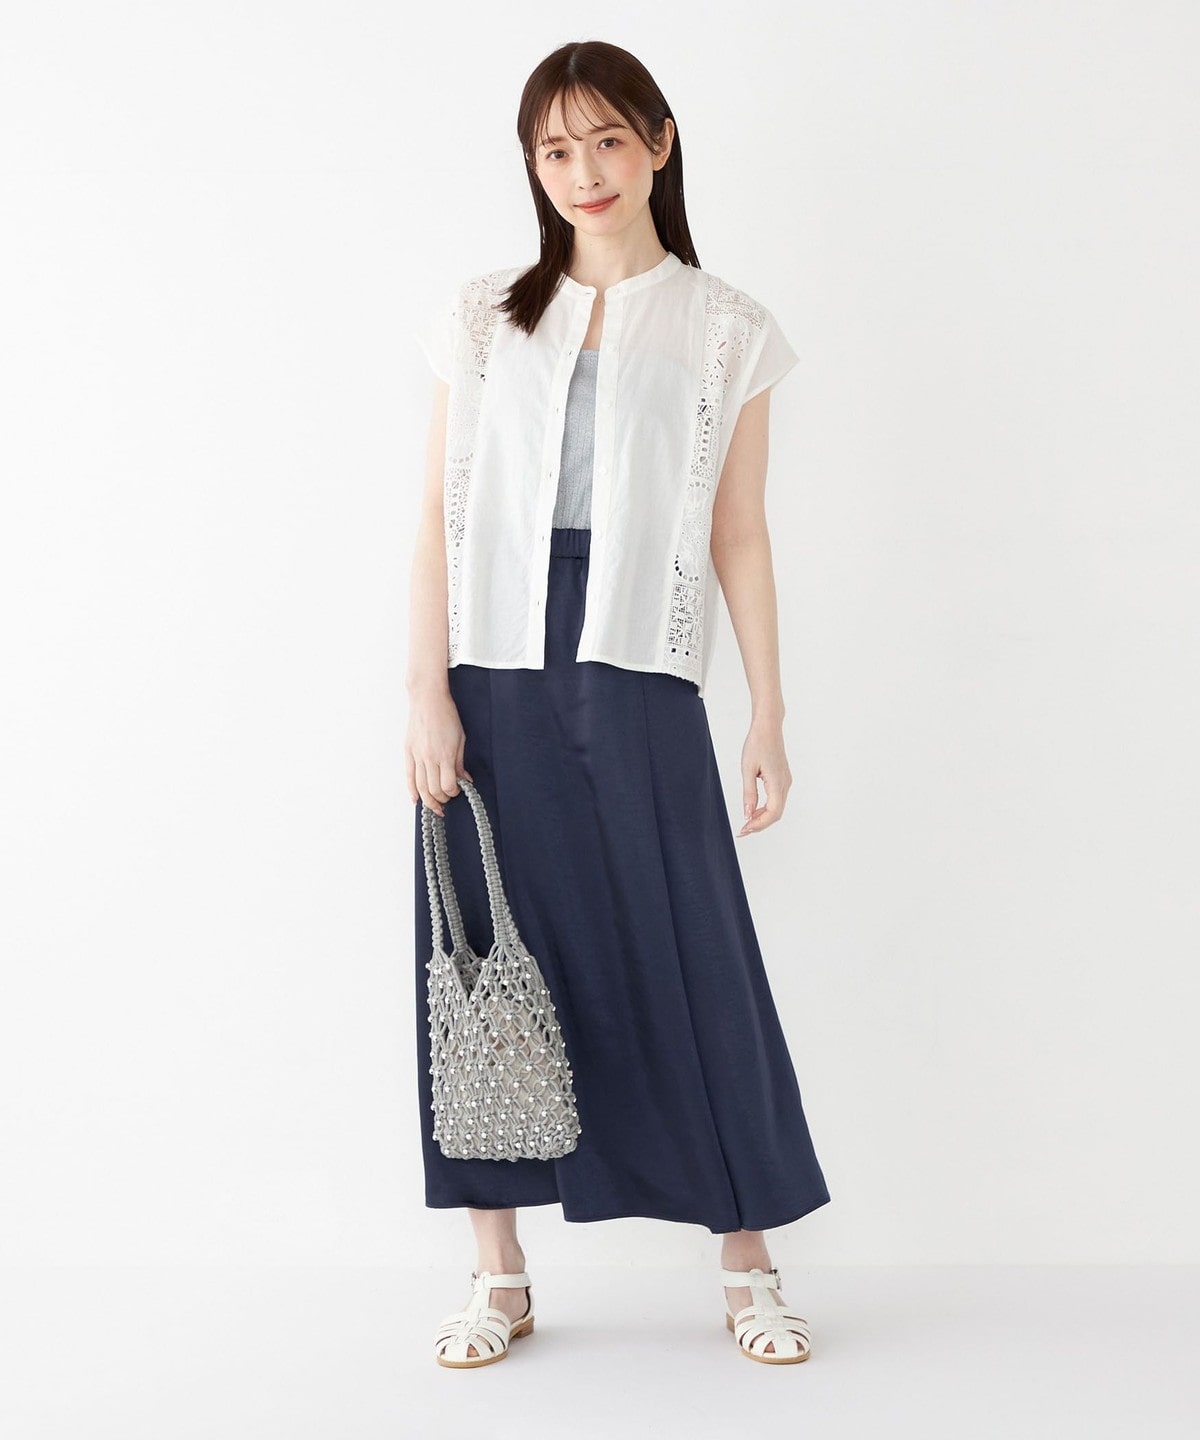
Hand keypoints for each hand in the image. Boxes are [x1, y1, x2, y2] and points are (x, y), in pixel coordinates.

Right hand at [405, 687, 472, 815]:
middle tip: (447, 799)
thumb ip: (461, 762)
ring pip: (420, 787)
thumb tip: (465, 779)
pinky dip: (412, 791)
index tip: (458, 790)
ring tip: (434, 805)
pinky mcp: (408, 752)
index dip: (454, 792)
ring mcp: (417, 755)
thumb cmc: (446, 715)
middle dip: (442, 799)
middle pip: (433, 790)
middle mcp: (429, 757)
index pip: (448, 785)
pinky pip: (409, 777)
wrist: (427, 699)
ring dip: (428, 800)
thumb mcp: (461, 738)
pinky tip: (416, 800)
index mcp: (445, 754)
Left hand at [738, 721, 791, 835]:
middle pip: (776, 813)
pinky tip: (754, 809)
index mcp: (777, 782)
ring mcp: (786, 781)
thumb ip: (749, 793)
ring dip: (762, 817)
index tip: (744, 830)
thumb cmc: (757, 744)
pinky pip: (776, 799)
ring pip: (777, 808)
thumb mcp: (747, 769)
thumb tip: (747, 814)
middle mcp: (785, 784)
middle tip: (742, 830)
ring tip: (746, 822)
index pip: (772, 813)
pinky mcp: (783, 779)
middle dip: (760, 824)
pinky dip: (766, 808)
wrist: (768, 727)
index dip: (759, 825)